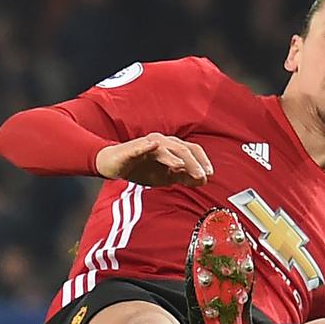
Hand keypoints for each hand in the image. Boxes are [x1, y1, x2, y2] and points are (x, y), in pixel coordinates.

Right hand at [94, 132, 212, 186]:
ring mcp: (148, 144)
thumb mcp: (166, 177)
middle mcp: (163, 143)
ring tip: (182, 166)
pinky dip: (147, 146)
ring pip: (166, 148)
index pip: (193, 151)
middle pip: (183, 149)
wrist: (114, 166)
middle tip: (202, 175)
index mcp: (173, 148)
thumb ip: (184, 177)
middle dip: (194, 162)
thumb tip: (203, 180)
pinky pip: (141, 146)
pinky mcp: (132, 148)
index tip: (210, 174)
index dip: (203, 161)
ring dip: (175, 157)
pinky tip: (153, 147)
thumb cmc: (141, 168)